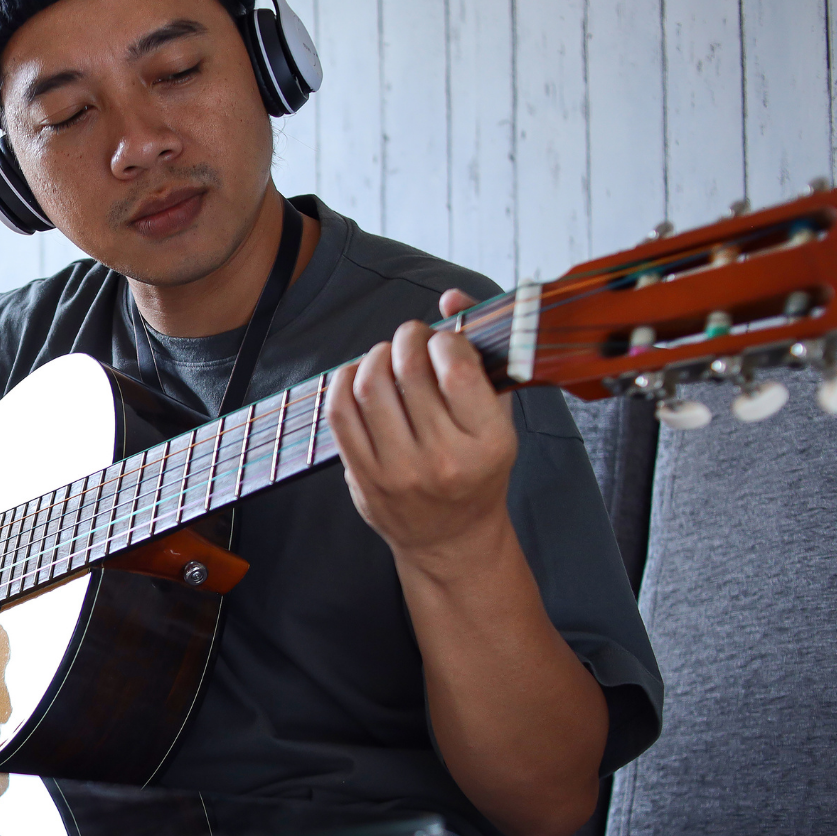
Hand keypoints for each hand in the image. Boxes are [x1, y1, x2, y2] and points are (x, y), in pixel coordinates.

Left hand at [325, 290, 517, 579]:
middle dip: (408, 338)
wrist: (451, 538)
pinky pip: (340, 412)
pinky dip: (345, 380)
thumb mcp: (496, 418)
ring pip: (371, 386)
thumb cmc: (477, 470)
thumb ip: (481, 354)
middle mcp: (444, 459)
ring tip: (388, 355)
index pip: (457, 368)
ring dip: (376, 355)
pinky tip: (359, 374)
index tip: (443, 339)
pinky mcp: (363, 477)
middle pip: (409, 371)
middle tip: (411, 336)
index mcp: (488, 443)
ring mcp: (399, 471)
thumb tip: (451, 296)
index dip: (444, 339)